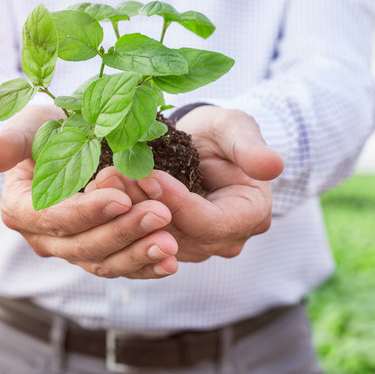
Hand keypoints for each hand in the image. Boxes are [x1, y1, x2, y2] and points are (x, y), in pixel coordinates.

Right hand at [0, 105, 178, 278]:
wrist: (70, 143)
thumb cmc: (49, 130)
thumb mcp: (30, 125)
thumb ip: (10, 141)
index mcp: (21, 210)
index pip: (53, 218)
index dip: (87, 211)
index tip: (121, 197)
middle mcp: (43, 238)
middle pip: (83, 244)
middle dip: (123, 231)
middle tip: (160, 214)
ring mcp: (71, 250)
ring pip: (104, 262)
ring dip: (138, 255)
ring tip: (170, 243)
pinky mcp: (98, 255)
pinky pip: (121, 268)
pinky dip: (146, 267)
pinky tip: (171, 263)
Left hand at [96, 106, 283, 261]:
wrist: (204, 142)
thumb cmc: (222, 131)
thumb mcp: (237, 128)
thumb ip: (249, 148)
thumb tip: (274, 166)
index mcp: (250, 215)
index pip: (208, 223)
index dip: (175, 202)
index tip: (146, 175)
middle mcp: (226, 239)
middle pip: (179, 235)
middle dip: (143, 207)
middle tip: (112, 178)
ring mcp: (198, 245)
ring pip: (156, 239)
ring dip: (126, 212)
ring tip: (104, 181)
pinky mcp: (172, 241)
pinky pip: (144, 237)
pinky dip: (122, 216)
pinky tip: (101, 193)